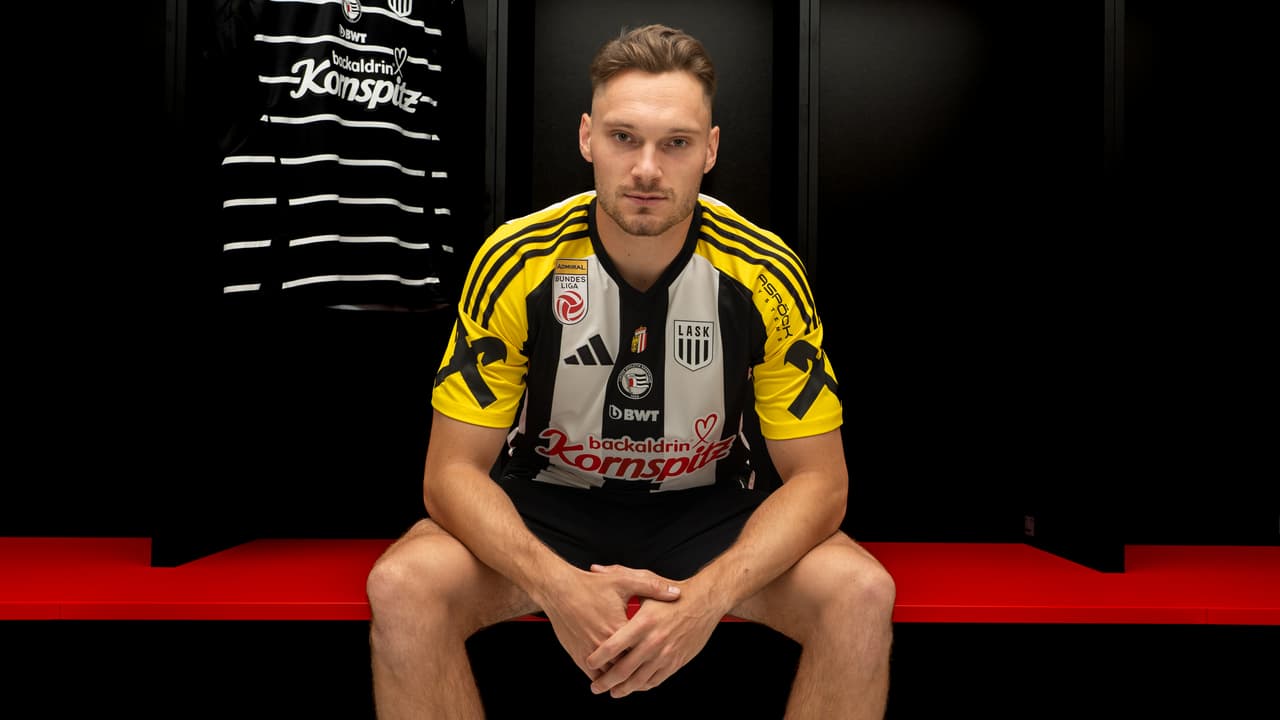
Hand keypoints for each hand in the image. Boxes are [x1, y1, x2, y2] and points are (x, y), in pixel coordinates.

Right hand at [535, 564, 680, 682]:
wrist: (559, 590)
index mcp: (619, 627)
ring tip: (634, 679)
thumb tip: (676, 593)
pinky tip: (611, 677)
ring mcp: (590, 651)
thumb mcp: (623, 581)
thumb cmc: (590, 585)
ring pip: (610, 675)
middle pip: (627, 666)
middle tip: (653, 672)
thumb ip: (651, 588)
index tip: (664, 655)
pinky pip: (593, 674)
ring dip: (621, 678)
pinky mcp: (578, 655)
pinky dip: (603, 677)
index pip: (642, 649)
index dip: (654, 655)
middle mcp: (604, 643)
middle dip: (640, 671)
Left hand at [584, 565, 727, 697]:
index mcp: (643, 622)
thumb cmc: (673, 592)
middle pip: (623, 669)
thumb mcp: (646, 580)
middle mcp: (653, 641)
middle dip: (606, 681)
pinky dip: (642, 687)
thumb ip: (618, 574)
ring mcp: (665, 654)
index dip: (597, 658)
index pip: (612, 647)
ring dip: (623, 689)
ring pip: (639, 680)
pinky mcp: (676, 662)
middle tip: (595, 686)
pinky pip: (655, 681)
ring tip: (612, 691)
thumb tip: (595, 568)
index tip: (589, 662)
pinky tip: (634, 686)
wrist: (705, 602)